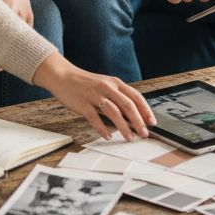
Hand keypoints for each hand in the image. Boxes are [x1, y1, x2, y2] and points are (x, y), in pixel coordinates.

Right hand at [32, 53, 155, 140]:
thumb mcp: (105, 85)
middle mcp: (107, 87)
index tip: (152, 122)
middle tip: (144, 133)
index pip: (136, 96)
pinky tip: (108, 136)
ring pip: (114, 112)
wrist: (63, 76)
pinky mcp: (82, 103)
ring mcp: (94, 95)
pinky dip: (102, 128)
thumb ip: (118, 97)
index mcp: (115, 83)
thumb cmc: (85, 83)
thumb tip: (133, 115)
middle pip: (128, 105)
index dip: (146, 110)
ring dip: (123, 127)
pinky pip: (95, 118)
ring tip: (129, 138)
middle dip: (138, 121)